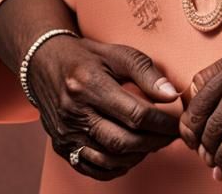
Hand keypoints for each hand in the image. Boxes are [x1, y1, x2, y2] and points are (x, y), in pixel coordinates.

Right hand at [27, 36, 181, 180]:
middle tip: (171, 136)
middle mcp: (74, 113)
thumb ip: (146, 72)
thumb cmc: (86, 57)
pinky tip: (131, 154)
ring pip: (109, 159)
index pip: (135, 114)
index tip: (178, 122)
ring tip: (154, 143)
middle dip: (154, 142)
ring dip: (138, 155)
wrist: (43, 64)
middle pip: (122, 141)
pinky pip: (93, 168)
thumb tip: (171, 94)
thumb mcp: (117, 53)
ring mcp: (66, 134)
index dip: (162, 122)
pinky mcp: (61, 147)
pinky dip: (117, 166)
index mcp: (89, 85)